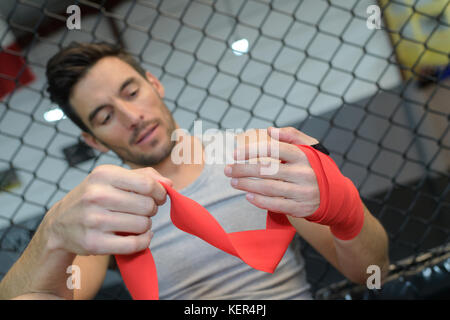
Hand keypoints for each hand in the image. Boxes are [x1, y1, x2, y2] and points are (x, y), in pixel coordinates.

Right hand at [44, 165, 172, 255]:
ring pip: (143, 224)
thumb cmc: (94, 197)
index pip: (147, 184)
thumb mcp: (112, 178)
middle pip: (147, 206)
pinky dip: (144, 241)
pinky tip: (140, 236)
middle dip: (151, 209)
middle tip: (142, 211)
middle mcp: (96, 195)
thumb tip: (169, 183)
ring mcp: (94, 220)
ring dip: (146, 225)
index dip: (159, 192)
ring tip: (135, 222)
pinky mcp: (94, 243)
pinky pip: (135, 244)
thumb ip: (143, 176)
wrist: (60, 224)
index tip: (158, 197)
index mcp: (103, 175)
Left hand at [224, 126, 319, 217]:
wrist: (336, 195)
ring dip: (247, 185)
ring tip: (233, 181)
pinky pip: (276, 205)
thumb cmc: (316, 167)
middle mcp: (303, 173)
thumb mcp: (311, 147)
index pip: (274, 150)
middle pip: (267, 170)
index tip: (235, 154)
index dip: (252, 151)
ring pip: (268, 188)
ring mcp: (302, 192)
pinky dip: (259, 201)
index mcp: (304, 156)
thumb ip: (292, 135)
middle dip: (243, 169)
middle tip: (228, 169)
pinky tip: (248, 196)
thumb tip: (270, 130)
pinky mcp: (300, 208)